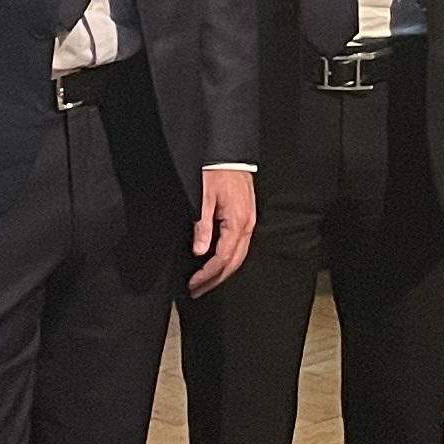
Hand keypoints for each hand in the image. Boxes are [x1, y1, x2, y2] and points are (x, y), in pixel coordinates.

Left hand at [188, 169, 257, 295]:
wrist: (230, 153)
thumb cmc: (216, 170)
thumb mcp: (203, 197)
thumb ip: (202, 225)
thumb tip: (201, 251)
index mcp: (237, 221)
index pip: (223, 257)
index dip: (208, 274)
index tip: (194, 284)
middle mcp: (247, 224)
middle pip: (234, 262)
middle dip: (215, 279)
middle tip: (197, 290)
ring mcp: (249, 221)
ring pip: (239, 256)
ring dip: (222, 272)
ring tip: (205, 282)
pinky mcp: (246, 217)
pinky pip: (240, 245)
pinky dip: (228, 259)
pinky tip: (216, 263)